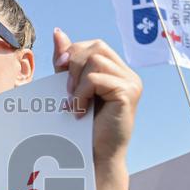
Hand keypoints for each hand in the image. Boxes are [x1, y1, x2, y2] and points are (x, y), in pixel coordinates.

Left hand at [53, 29, 141, 165]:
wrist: (94, 157)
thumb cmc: (82, 126)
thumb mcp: (71, 87)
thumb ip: (66, 62)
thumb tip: (58, 32)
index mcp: (117, 72)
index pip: (95, 45)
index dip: (74, 52)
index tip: (60, 70)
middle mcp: (128, 75)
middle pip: (96, 47)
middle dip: (74, 64)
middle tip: (67, 90)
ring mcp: (131, 83)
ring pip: (95, 60)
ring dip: (76, 81)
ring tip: (74, 103)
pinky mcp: (128, 93)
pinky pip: (96, 78)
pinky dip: (81, 93)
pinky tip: (79, 111)